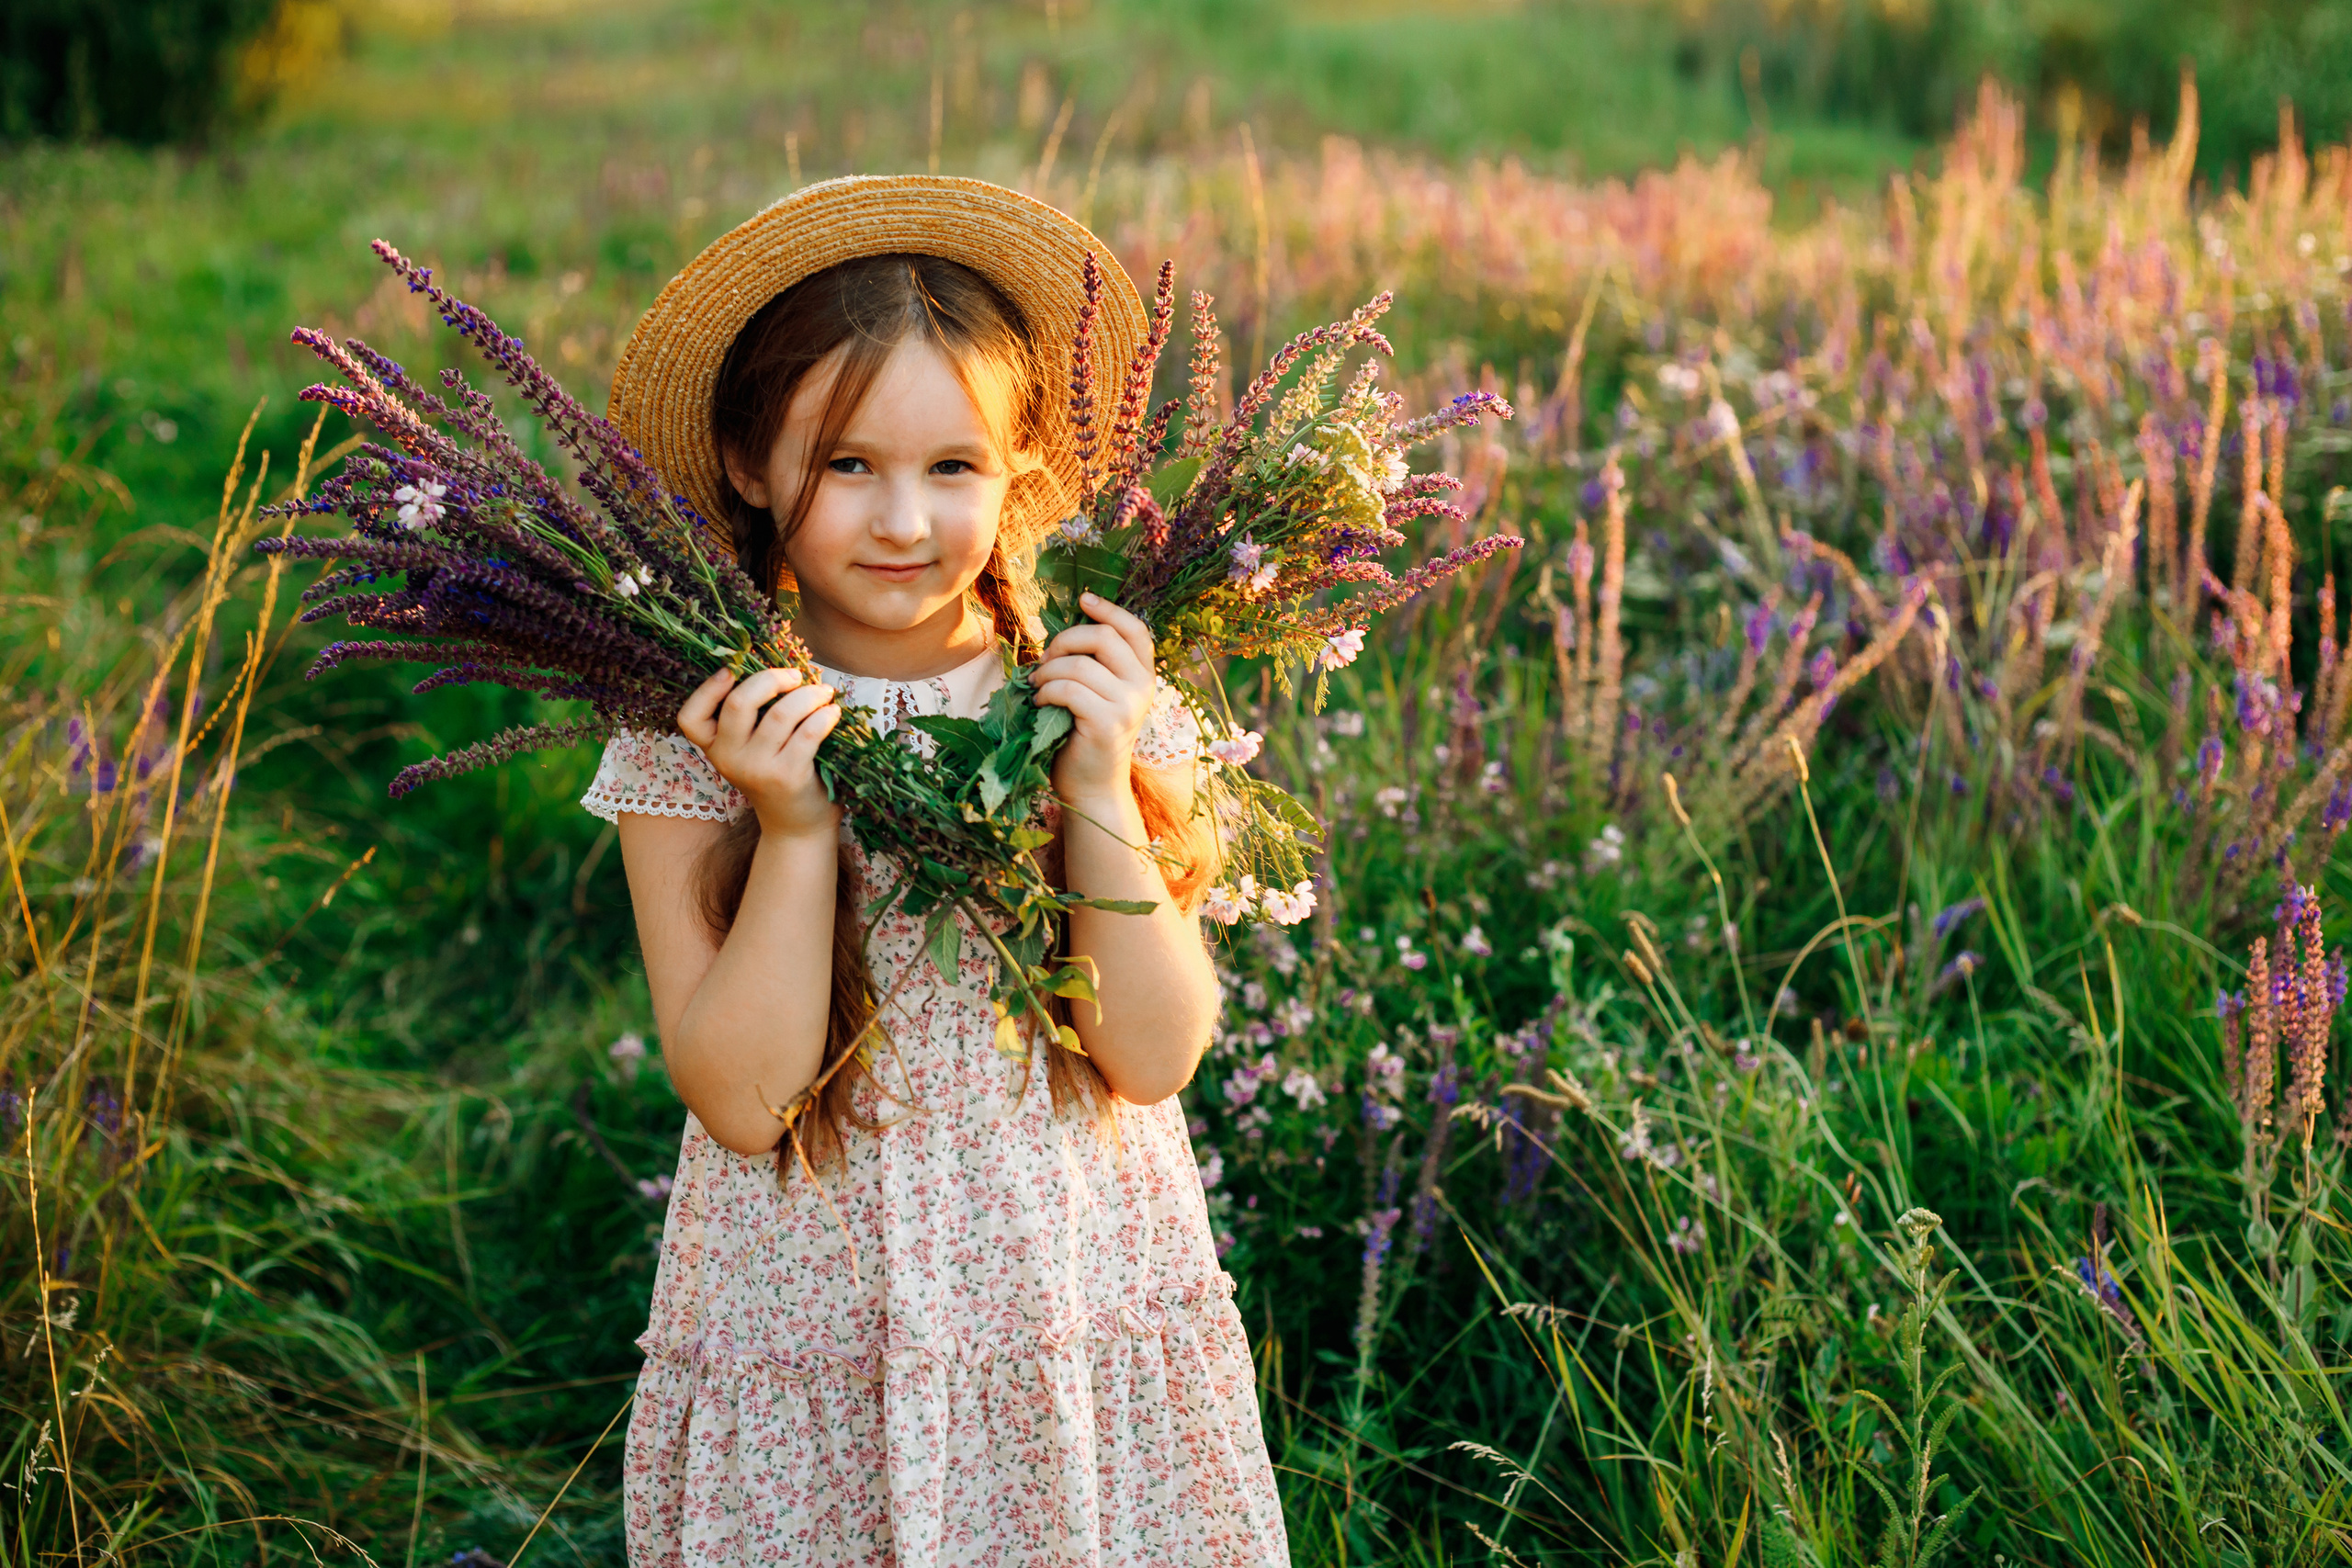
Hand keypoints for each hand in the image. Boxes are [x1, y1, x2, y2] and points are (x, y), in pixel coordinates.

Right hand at [678, 666, 842, 839]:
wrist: (795, 824)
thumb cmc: (775, 773)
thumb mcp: (751, 748)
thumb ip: (753, 716)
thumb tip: (783, 669)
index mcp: (713, 747)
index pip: (690, 717)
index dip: (707, 689)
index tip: (731, 670)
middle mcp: (728, 758)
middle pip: (739, 703)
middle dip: (771, 679)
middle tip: (796, 675)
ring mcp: (757, 769)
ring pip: (780, 714)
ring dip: (808, 695)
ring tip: (823, 693)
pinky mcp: (787, 776)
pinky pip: (808, 733)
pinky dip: (824, 716)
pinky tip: (833, 712)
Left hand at [1032, 592, 1156, 806]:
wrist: (1090, 785)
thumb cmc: (1084, 735)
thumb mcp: (1096, 693)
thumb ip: (1092, 663)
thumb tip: (1062, 629)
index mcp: (1143, 674)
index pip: (1134, 629)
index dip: (1109, 609)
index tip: (1083, 600)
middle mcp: (1142, 686)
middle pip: (1103, 637)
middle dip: (1064, 641)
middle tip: (1044, 660)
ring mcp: (1128, 705)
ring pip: (1079, 664)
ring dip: (1047, 671)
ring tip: (1037, 687)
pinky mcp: (1108, 723)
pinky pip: (1069, 689)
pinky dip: (1047, 692)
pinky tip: (1041, 703)